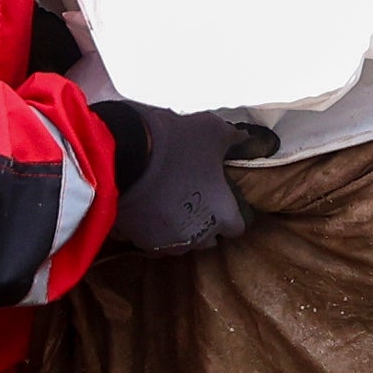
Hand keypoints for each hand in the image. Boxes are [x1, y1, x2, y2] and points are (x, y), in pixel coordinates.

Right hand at [69, 56, 269, 253]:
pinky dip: (156, 229)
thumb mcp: (212, 130)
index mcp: (222, 213)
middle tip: (198, 197)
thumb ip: (235, 139)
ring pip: (182, 242)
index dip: (233, 211)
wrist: (124, 155)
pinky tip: (151, 209)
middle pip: (210, 238)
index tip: (224, 196)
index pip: (238, 227)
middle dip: (208, 223)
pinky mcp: (140, 241)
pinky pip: (155, 241)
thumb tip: (248, 140)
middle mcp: (198, 235)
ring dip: (182, 228)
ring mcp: (167, 242)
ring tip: (172, 204)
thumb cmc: (177, 143)